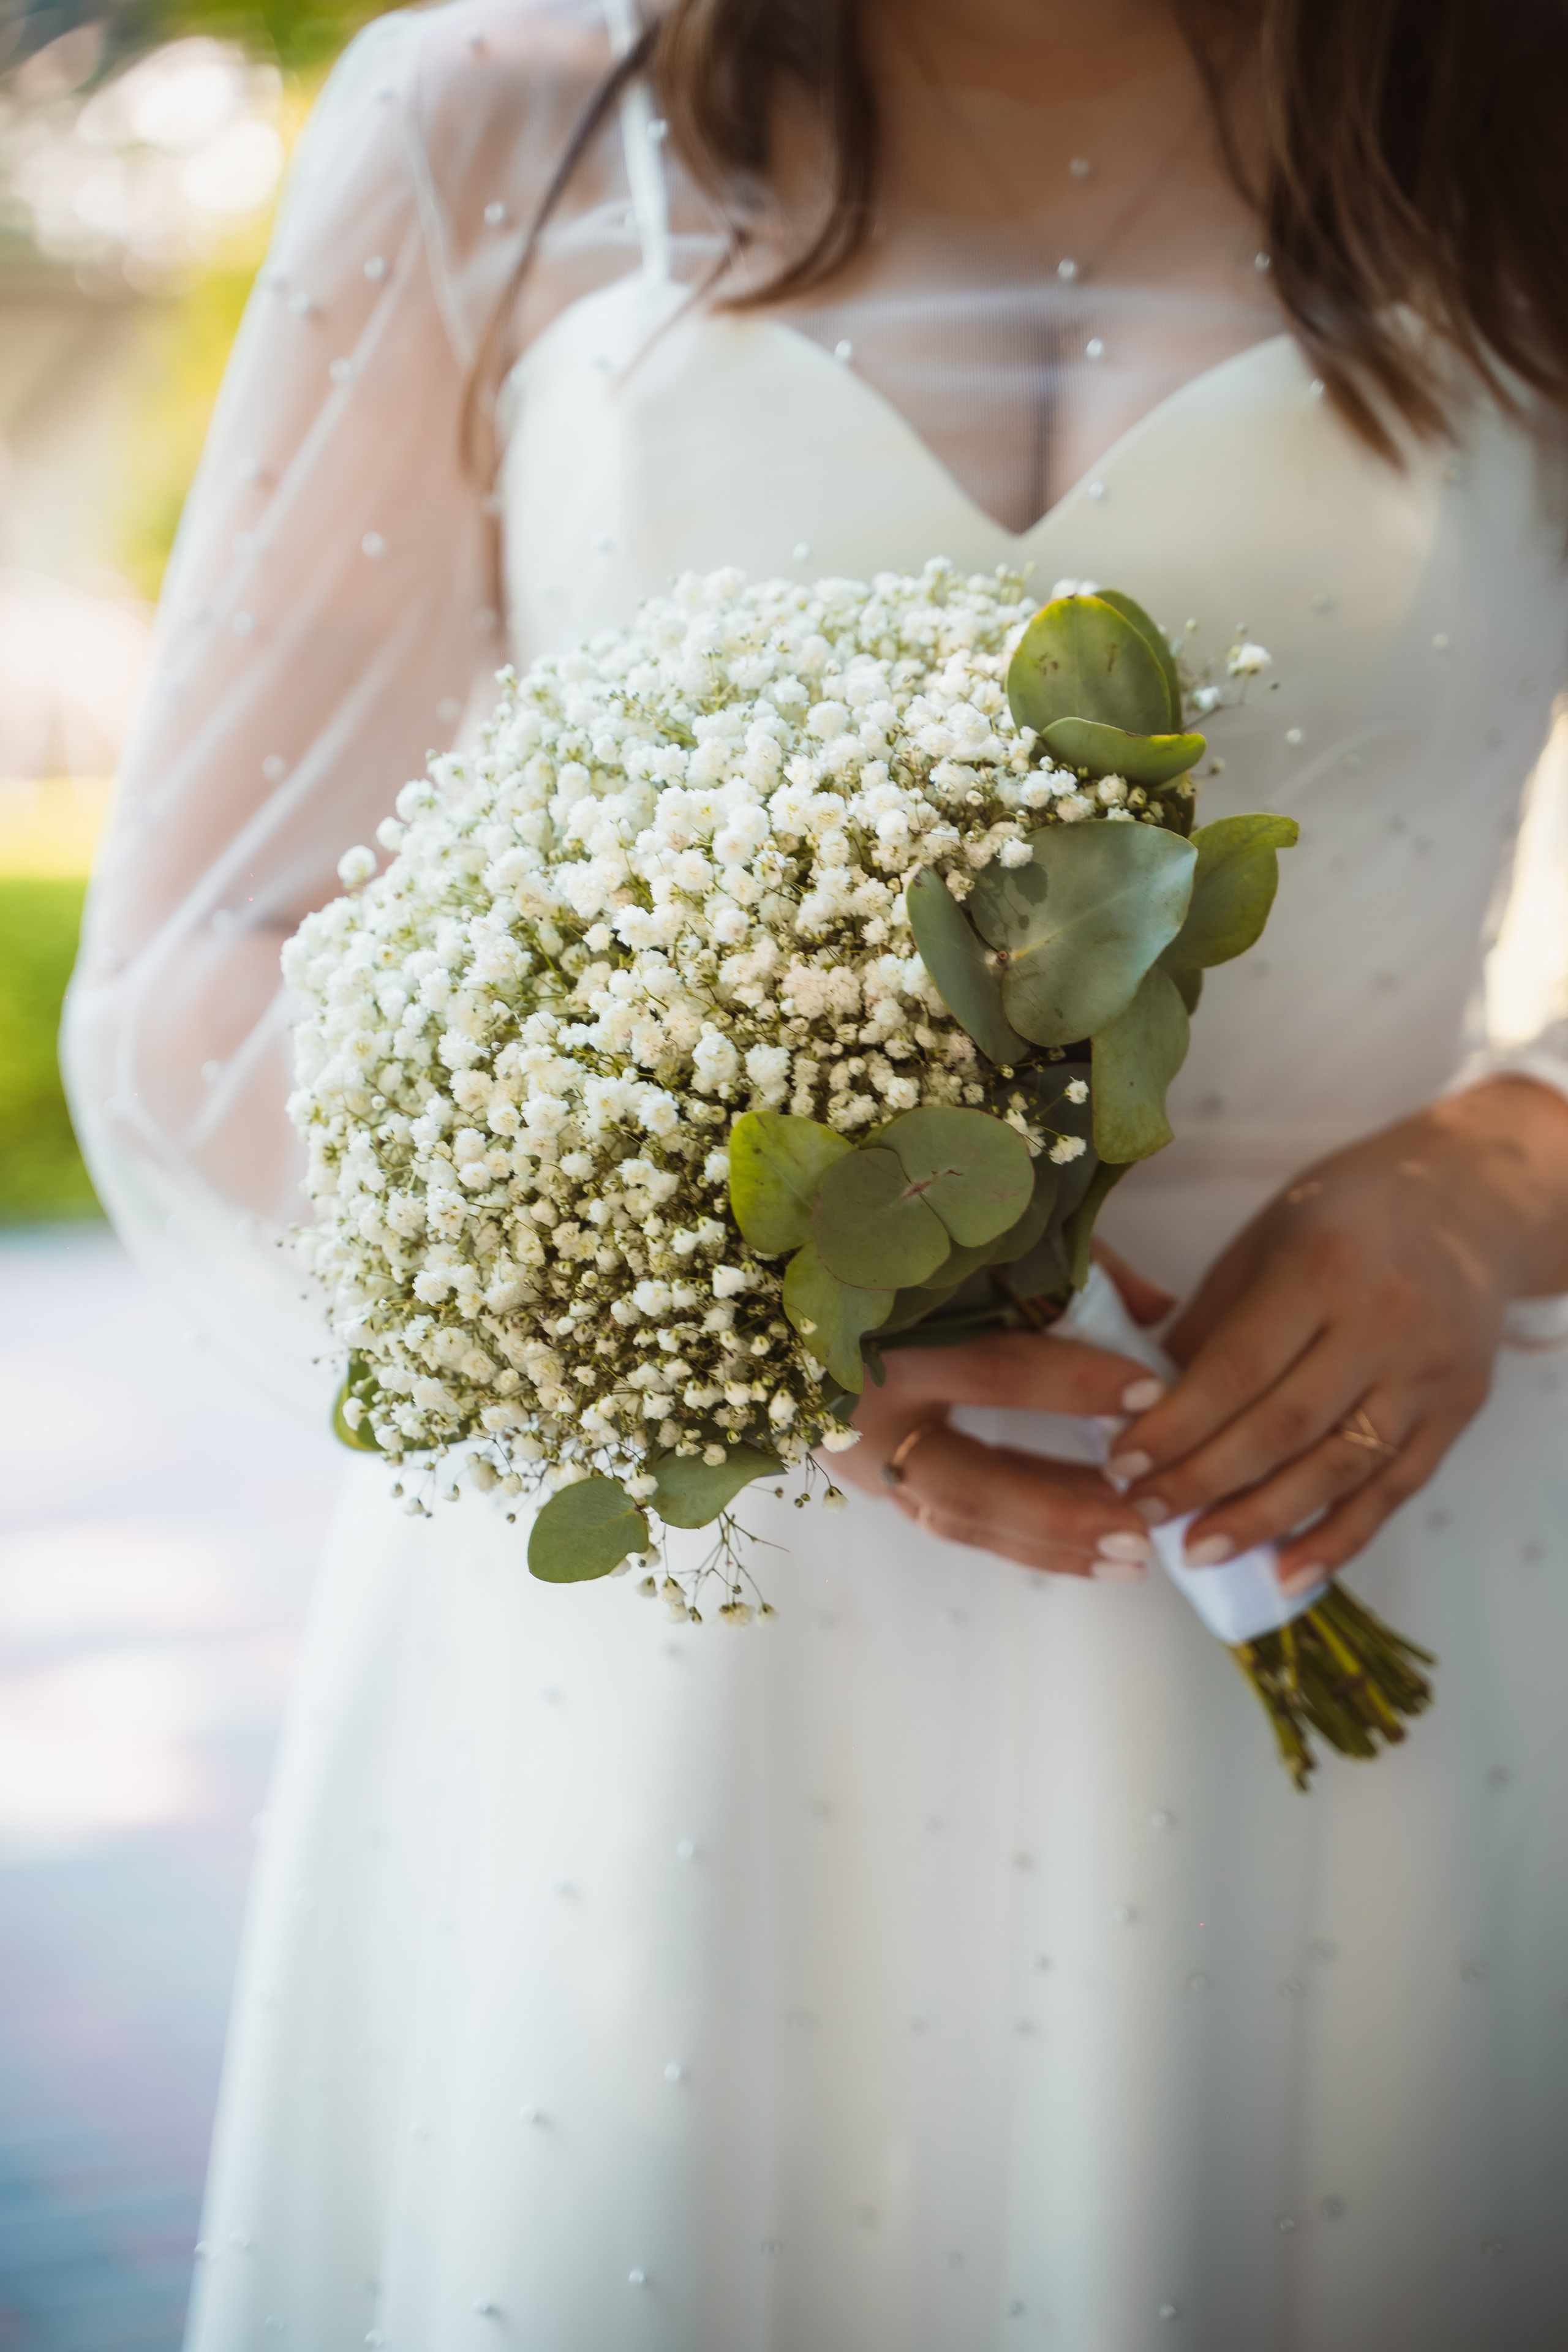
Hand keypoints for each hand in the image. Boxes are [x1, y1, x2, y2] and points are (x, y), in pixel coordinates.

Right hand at [837, 1248, 1175, 1578]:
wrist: (790, 1300)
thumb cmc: (887, 1259)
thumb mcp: (969, 1250)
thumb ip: (1062, 1268)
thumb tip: (1157, 1307)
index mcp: (881, 1342)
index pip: (990, 1371)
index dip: (1072, 1383)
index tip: (1150, 1391)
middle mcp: (866, 1417)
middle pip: (967, 1482)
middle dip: (1059, 1508)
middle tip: (1140, 1527)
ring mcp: (868, 1462)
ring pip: (963, 1519)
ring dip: (1051, 1541)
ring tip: (1132, 1557)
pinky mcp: (883, 1484)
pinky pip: (961, 1521)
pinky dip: (1029, 1537)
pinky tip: (1093, 1546)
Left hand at [1110, 1078, 1567, 1591]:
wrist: (1467, 1201)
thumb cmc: (1342, 1215)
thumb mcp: (1264, 1241)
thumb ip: (1208, 1323)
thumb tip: (1141, 1409)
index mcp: (1322, 1267)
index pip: (1237, 1368)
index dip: (1175, 1426)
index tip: (1121, 1464)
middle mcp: (1384, 1324)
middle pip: (1284, 1427)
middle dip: (1204, 1481)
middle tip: (1144, 1513)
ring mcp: (1427, 1374)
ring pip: (1337, 1469)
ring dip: (1262, 1521)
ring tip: (1198, 1552)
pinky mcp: (1457, 1412)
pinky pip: (1392, 1491)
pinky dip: (1338, 1540)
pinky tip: (1285, 1575)